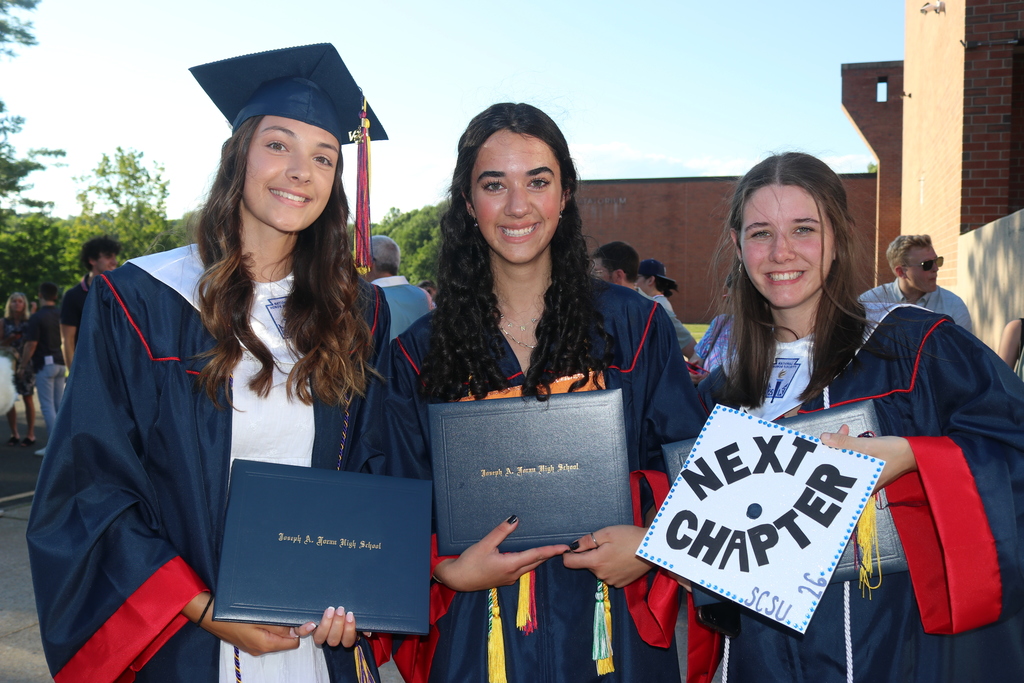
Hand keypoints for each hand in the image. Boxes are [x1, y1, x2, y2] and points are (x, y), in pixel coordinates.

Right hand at [200, 607, 302, 655]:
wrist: (211, 616)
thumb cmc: (233, 616)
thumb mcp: (260, 618)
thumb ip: (280, 626)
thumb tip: (299, 630)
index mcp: (266, 644)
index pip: (293, 643)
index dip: (298, 630)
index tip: (298, 617)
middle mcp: (261, 649)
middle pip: (285, 641)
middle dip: (288, 628)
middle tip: (284, 612)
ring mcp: (254, 646)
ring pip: (275, 638)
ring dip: (278, 627)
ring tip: (272, 613)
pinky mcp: (248, 642)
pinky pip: (265, 636)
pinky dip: (268, 627)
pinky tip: (262, 617)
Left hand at [308, 606, 358, 647]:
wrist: (333, 602)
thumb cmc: (346, 609)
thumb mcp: (356, 615)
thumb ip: (363, 623)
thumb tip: (368, 632)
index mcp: (345, 636)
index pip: (348, 641)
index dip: (349, 630)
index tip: (350, 616)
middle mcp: (332, 638)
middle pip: (334, 640)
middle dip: (338, 625)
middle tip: (341, 610)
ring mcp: (320, 634)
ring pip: (320, 638)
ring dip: (326, 624)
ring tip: (330, 610)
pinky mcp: (308, 629)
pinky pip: (303, 633)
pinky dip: (306, 629)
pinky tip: (311, 622)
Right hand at [432, 515, 568, 591]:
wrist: (456, 580)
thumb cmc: (469, 562)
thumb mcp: (484, 544)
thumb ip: (501, 531)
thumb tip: (515, 519)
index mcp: (510, 565)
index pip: (536, 555)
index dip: (551, 550)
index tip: (564, 547)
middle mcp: (513, 574)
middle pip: (536, 562)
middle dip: (549, 555)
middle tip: (562, 547)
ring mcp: (508, 578)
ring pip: (529, 566)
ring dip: (539, 558)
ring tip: (549, 550)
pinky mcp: (503, 579)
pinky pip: (521, 569)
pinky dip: (528, 561)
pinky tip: (527, 555)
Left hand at [561, 525, 653, 587]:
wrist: (652, 549)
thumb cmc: (630, 537)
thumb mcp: (607, 533)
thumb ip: (587, 541)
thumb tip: (572, 547)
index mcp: (596, 562)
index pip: (570, 562)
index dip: (568, 554)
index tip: (572, 547)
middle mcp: (601, 575)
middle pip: (586, 565)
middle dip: (591, 555)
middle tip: (605, 544)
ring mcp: (612, 581)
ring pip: (598, 570)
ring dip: (601, 561)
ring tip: (616, 551)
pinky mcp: (621, 583)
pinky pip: (608, 575)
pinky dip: (611, 568)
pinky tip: (621, 559)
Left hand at [820, 425, 916, 491]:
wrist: (915, 452)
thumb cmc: (894, 452)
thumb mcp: (867, 446)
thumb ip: (845, 442)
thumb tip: (824, 438)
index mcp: (861, 485)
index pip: (835, 477)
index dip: (824, 464)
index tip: (816, 451)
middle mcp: (862, 484)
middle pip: (839, 467)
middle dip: (833, 450)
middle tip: (830, 436)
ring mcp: (865, 476)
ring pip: (846, 461)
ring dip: (841, 446)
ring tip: (842, 430)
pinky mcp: (868, 468)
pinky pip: (854, 458)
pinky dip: (850, 447)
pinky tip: (848, 435)